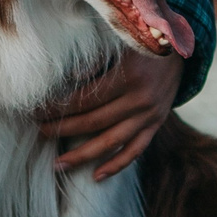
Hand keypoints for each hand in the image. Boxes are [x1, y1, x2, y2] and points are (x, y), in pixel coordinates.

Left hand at [41, 49, 183, 178]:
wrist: (179, 47)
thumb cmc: (140, 39)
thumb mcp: (118, 41)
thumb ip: (95, 59)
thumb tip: (68, 79)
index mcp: (128, 77)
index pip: (84, 99)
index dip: (58, 107)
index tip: (36, 110)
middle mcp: (140, 100)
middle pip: (93, 122)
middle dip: (62, 129)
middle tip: (39, 133)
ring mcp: (150, 115)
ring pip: (112, 142)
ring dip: (83, 156)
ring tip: (58, 165)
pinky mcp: (156, 123)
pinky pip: (135, 150)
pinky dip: (116, 165)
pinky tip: (96, 176)